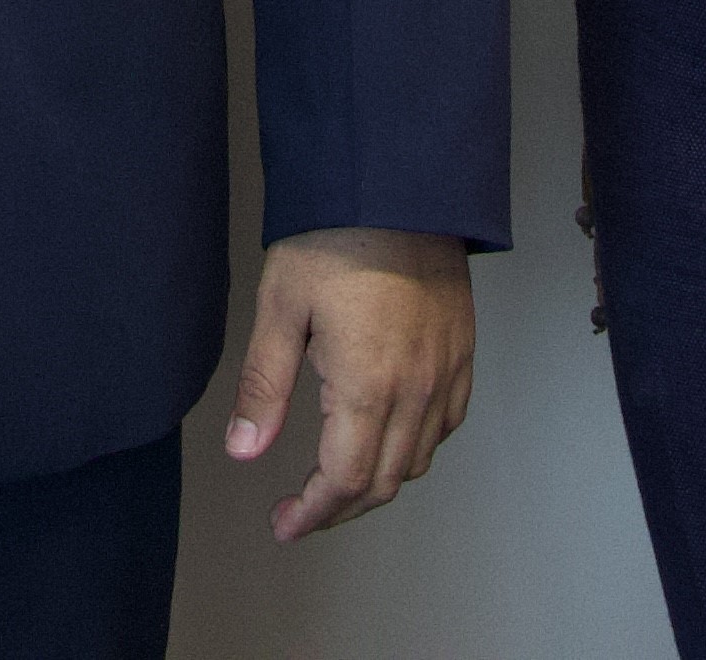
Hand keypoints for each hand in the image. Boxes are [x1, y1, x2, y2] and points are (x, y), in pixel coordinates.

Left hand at [224, 228, 475, 541]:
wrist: (399, 182)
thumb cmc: (336, 235)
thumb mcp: (280, 306)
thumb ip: (263, 386)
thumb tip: (243, 452)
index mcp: (370, 384)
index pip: (346, 481)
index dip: (313, 513)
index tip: (283, 523)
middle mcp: (417, 388)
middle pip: (385, 481)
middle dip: (340, 506)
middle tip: (300, 510)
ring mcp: (446, 371)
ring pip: (419, 459)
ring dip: (378, 481)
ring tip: (336, 479)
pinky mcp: (462, 351)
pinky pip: (447, 423)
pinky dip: (417, 446)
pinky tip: (389, 435)